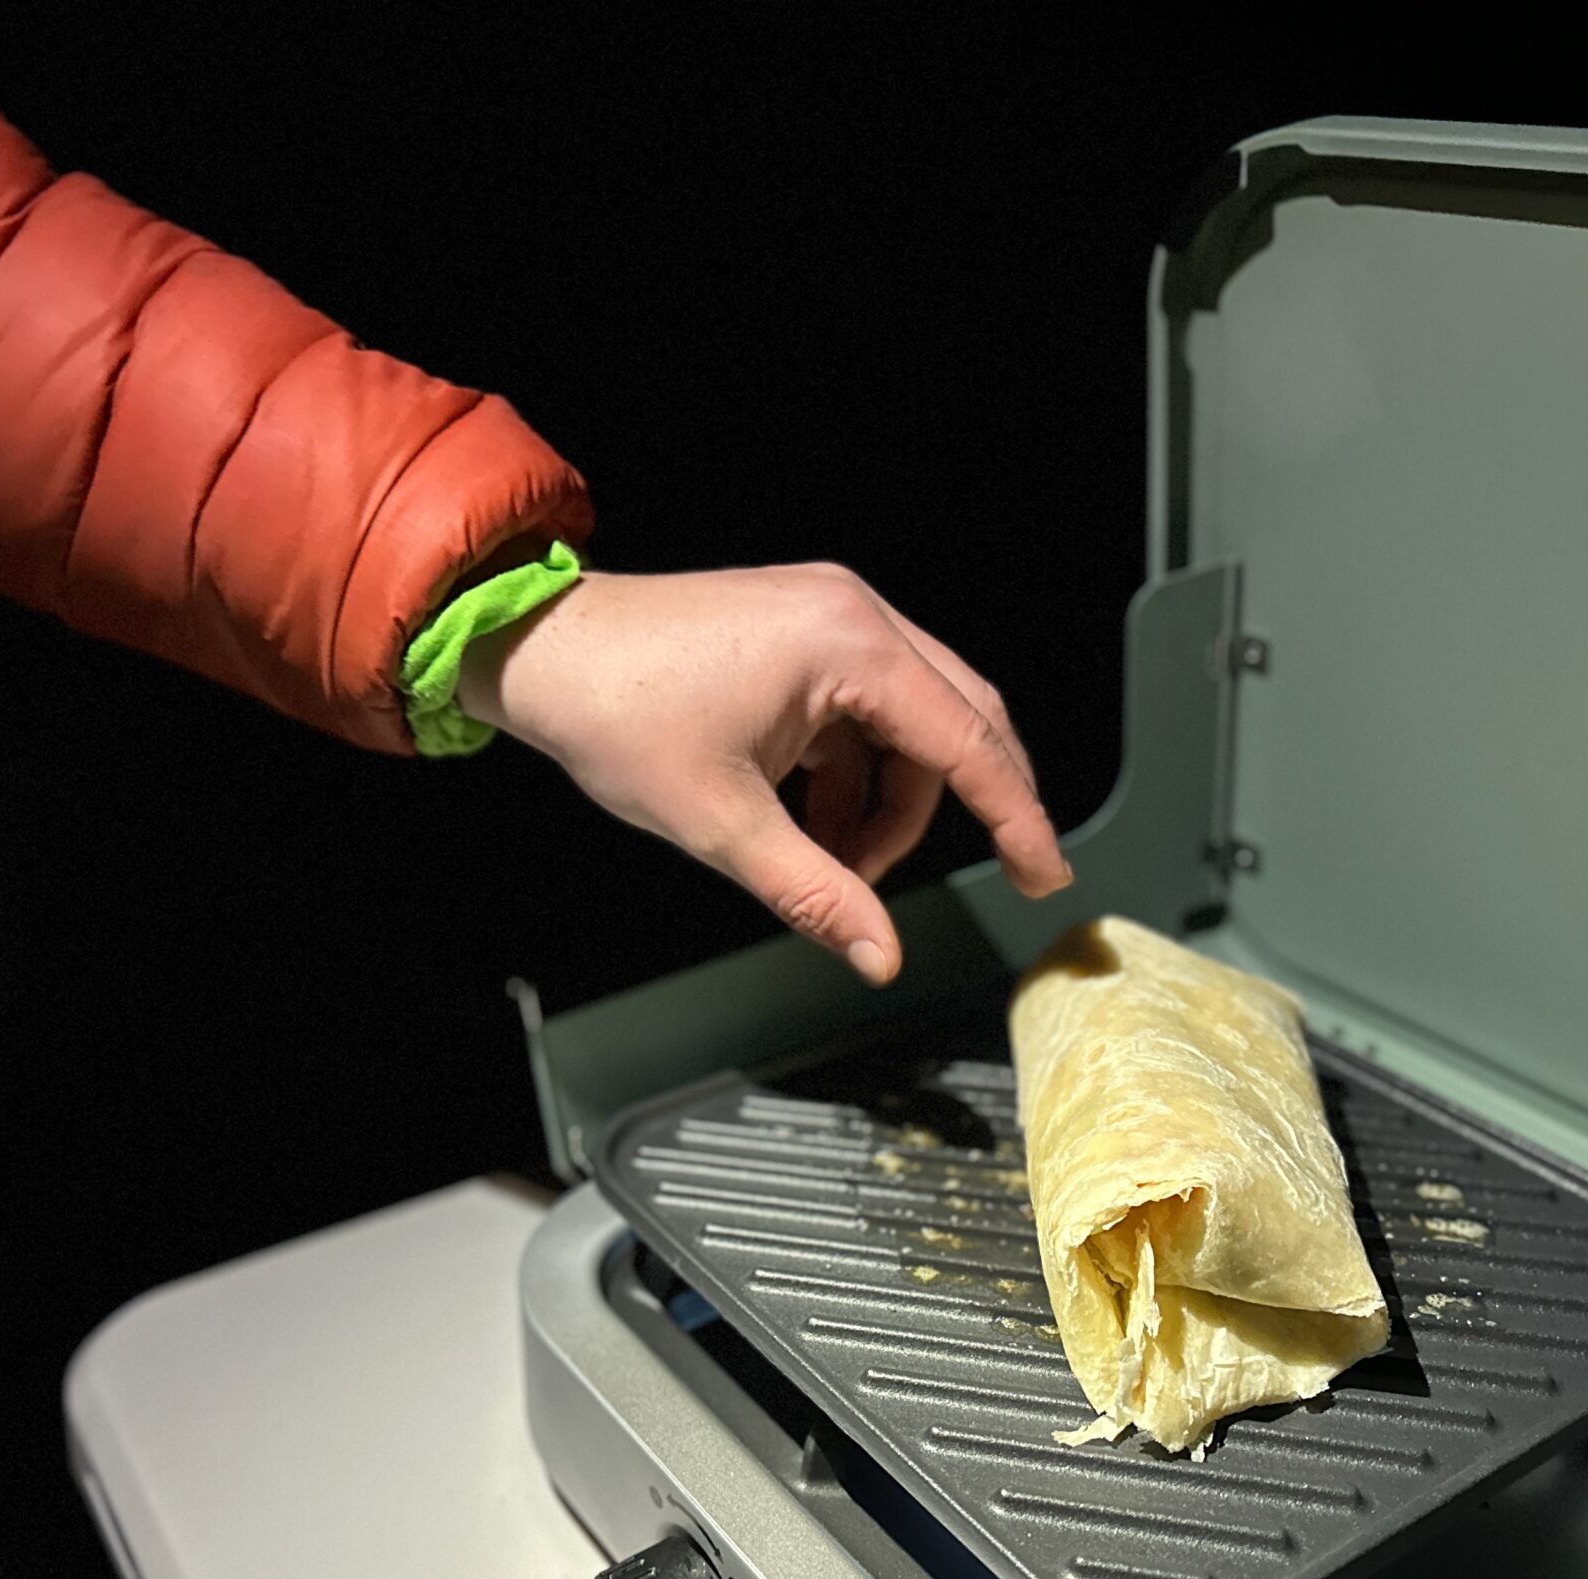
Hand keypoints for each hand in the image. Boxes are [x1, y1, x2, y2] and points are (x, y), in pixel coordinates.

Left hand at [457, 564, 1070, 982]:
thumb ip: (815, 894)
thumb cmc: (614, 709)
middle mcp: (851, 614)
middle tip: (1001, 873)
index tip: (1047, 872)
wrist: (539, 650)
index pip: (967, 740)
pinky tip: (814, 828)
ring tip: (836, 866)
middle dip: (966, 807)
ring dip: (890, 803)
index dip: (1017, 817)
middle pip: (958, 718)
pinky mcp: (800, 634)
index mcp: (847, 644)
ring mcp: (826, 617)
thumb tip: (878, 954)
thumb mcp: (722, 825)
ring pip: (909, 724)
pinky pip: (863, 714)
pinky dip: (854, 777)